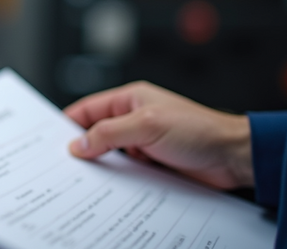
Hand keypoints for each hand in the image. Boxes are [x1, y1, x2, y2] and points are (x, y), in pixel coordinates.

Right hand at [63, 81, 253, 189]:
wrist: (233, 157)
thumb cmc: (200, 130)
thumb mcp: (147, 126)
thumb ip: (110, 133)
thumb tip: (80, 142)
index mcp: (131, 99)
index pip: (88, 108)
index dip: (69, 123)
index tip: (52, 140)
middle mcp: (135, 119)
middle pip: (97, 133)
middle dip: (83, 147)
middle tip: (66, 162)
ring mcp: (143, 142)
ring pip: (110, 154)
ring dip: (102, 165)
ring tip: (87, 178)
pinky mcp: (152, 163)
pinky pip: (126, 171)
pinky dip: (118, 178)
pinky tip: (112, 187)